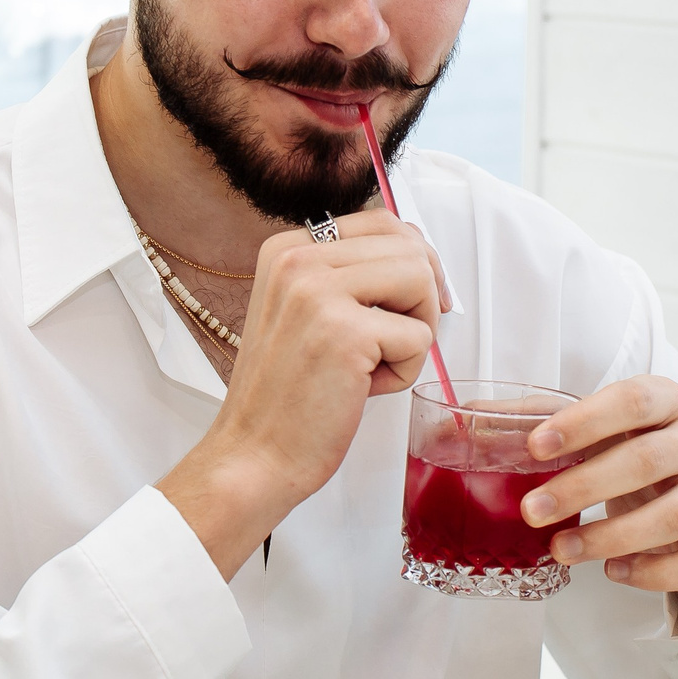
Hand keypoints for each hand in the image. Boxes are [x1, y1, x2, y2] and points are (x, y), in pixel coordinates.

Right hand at [159, 209, 444, 576]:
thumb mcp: (305, 313)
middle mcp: (297, 259)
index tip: (421, 300)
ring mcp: (318, 292)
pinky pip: (419, 336)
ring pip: (421, 281)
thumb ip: (348, 278)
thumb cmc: (287, 397)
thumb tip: (420, 256)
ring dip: (416, 331)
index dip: (417, 260)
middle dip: (424, 298)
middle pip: (409, 246)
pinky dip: (405, 372)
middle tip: (399, 342)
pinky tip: (362, 389)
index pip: (382, 222)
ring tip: (375, 364)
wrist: (253, 456)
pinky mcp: (344, 332)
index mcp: (286, 249)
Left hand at [521, 375, 677, 627]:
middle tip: (532, 511)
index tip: (535, 446)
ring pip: (674, 515)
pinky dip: (655, 573)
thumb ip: (528, 419)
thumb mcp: (583, 426)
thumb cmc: (622, 446)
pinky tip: (612, 572)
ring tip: (560, 549)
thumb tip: (458, 422)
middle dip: (585, 487)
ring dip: (612, 536)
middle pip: (648, 460)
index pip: (632, 400)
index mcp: (664, 399)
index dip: (584, 422)